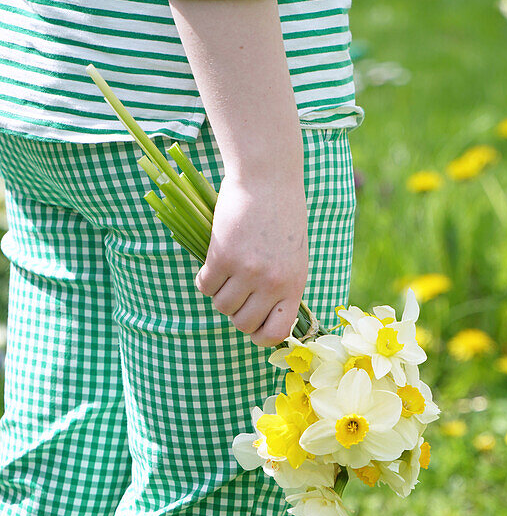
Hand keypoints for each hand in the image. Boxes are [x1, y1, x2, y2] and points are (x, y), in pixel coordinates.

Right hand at [195, 171, 308, 346]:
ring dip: (220, 294)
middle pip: (243, 324)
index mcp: (293, 285)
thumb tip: (264, 322)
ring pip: (222, 306)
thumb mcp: (293, 257)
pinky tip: (212, 263)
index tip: (253, 327)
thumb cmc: (282, 218)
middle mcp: (272, 283)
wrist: (267, 179)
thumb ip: (282, 288)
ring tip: (227, 273)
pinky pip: (205, 285)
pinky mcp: (223, 256)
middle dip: (236, 313)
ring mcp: (247, 271)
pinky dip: (204, 278)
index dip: (260, 336)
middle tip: (237, 293)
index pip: (275, 333)